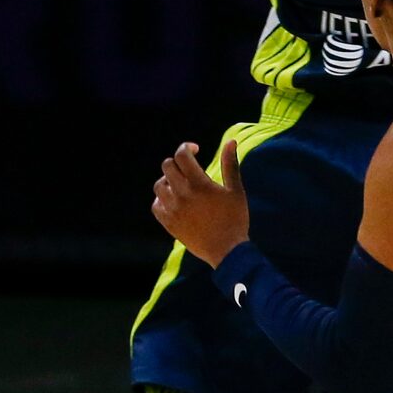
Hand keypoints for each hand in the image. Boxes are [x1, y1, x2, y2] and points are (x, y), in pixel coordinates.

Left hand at [152, 140, 250, 266]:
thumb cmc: (235, 219)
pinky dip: (163, 199)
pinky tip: (176, 201)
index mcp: (199, 184)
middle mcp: (182, 195)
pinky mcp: (168, 223)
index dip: (187, 148)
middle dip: (178, 162)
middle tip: (190, 168)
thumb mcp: (236, 190)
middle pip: (167, 166)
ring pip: (159, 185)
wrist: (226, 251)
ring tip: (183, 185)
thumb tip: (231, 141)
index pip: (182, 155)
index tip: (196, 151)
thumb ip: (231, 164)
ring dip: (169, 180)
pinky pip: (156, 205)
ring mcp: (173, 209)